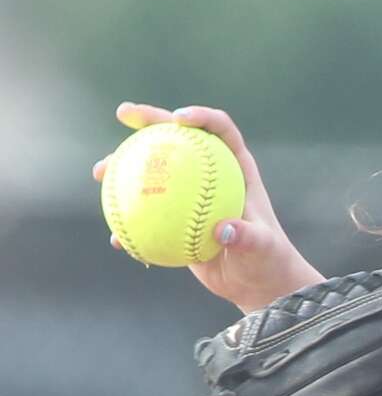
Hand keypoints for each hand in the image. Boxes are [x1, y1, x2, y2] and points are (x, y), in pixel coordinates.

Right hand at [94, 102, 323, 312]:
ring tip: (101, 172)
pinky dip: (129, 221)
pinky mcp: (177, 218)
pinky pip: (148, 214)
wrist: (257, 281)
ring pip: (155, 172)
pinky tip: (115, 236)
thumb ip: (247, 236)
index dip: (200, 117)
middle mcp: (212, 175)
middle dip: (150, 120)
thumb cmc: (268, 258)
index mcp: (237, 170)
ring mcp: (192, 195)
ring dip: (123, 165)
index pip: (221, 131)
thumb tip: (222, 230)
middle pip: (179, 138)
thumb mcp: (262, 247)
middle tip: (122, 114)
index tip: (177, 119)